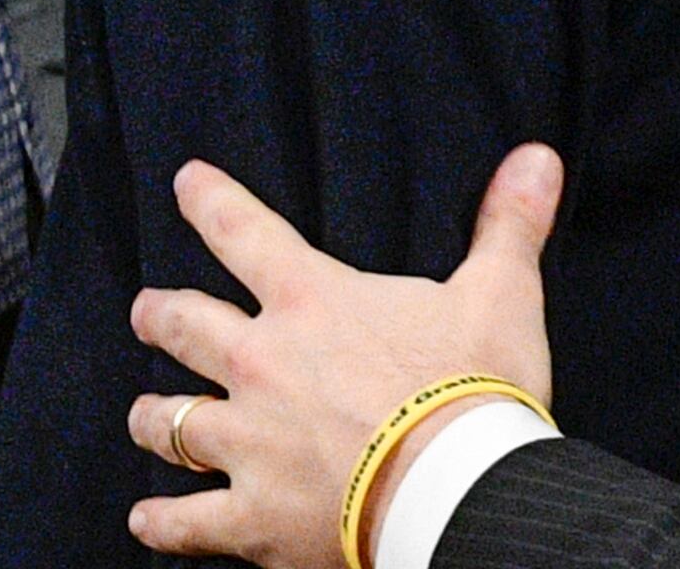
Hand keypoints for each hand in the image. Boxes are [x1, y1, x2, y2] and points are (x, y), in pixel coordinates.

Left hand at [128, 149, 563, 566]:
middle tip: (147, 310)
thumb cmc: (474, 387)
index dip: (210, 202)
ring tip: (142, 412)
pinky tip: (145, 519)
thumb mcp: (502, 293)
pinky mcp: (250, 514)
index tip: (186, 181)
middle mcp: (262, 364)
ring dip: (153, 417)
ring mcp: (248, 443)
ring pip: (169, 423)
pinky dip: (161, 522)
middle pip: (184, 327)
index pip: (246, 234)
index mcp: (314, 303)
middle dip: (159, 315)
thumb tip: (537, 157)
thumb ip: (509, 225)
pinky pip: (184, 521)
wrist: (454, 488)